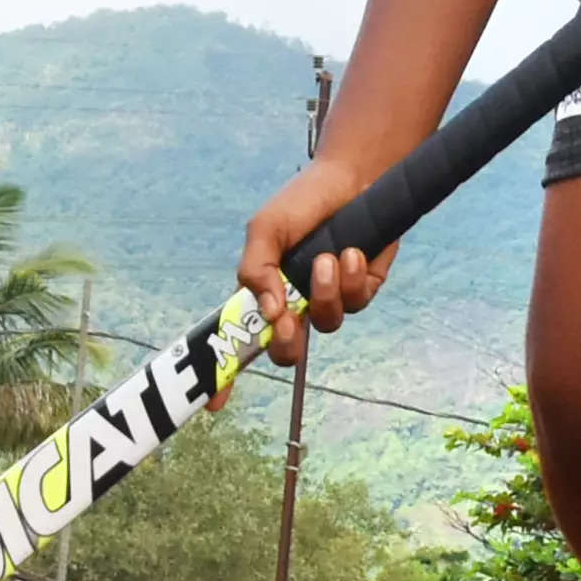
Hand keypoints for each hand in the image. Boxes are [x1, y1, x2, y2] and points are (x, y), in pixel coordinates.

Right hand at [239, 156, 396, 367]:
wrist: (353, 177)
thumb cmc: (302, 202)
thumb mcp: (265, 229)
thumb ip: (256, 269)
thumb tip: (269, 312)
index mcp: (265, 292)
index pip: (242, 340)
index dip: (228, 373)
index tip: (217, 403)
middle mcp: (296, 304)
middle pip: (287, 350)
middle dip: (287, 343)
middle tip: (288, 324)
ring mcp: (331, 299)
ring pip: (327, 323)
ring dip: (326, 293)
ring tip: (328, 257)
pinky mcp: (363, 290)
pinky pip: (357, 303)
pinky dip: (352, 277)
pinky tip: (352, 251)